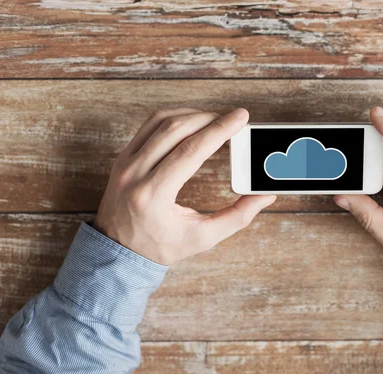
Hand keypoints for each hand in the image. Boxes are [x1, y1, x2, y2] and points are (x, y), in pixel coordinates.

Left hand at [94, 108, 275, 264]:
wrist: (118, 251)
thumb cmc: (160, 246)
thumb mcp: (202, 238)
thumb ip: (237, 217)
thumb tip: (264, 196)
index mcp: (153, 195)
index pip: (191, 150)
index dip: (219, 130)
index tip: (240, 117)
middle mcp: (134, 174)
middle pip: (176, 129)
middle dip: (209, 118)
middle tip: (233, 120)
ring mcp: (125, 163)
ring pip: (161, 121)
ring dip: (192, 115)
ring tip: (215, 120)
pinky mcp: (123, 157)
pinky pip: (149, 126)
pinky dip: (174, 118)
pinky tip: (192, 123)